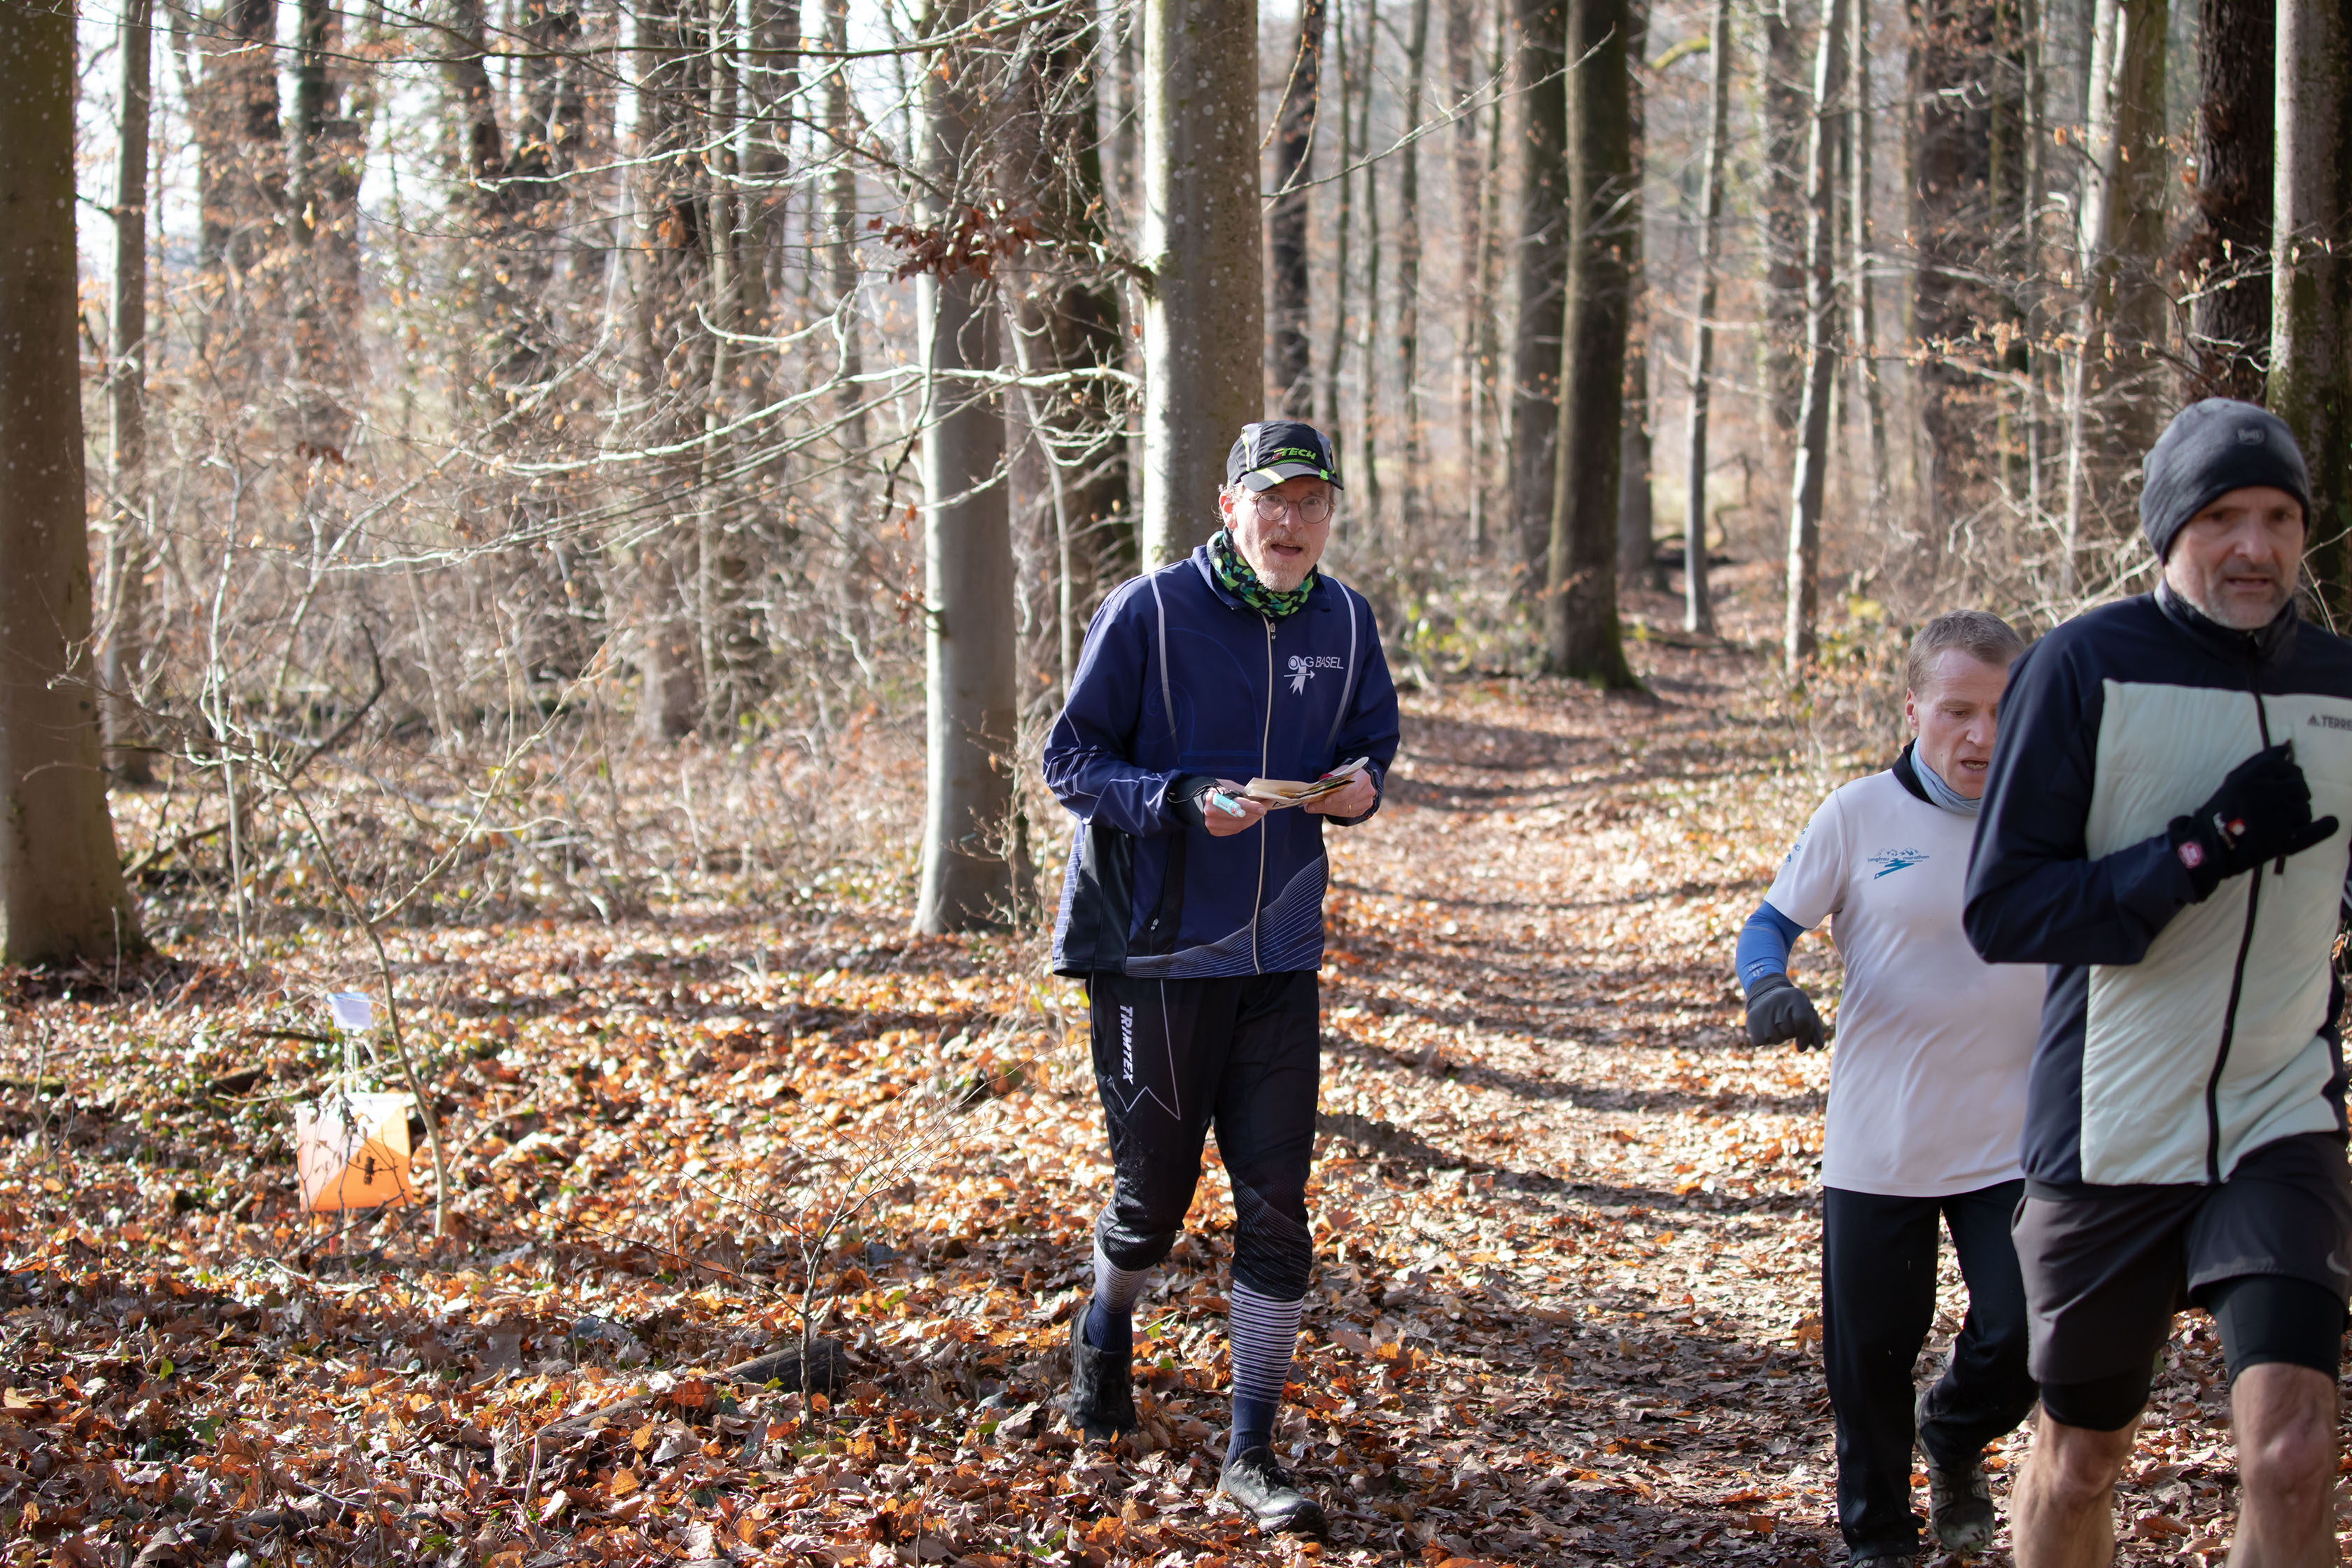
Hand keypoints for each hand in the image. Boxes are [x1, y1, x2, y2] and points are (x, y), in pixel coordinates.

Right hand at [1201, 780, 1268, 837]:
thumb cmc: (1212, 791)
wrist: (1193, 803)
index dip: (1252, 807)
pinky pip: (1234, 830)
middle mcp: (1212, 813)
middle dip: (1255, 814)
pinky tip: (1246, 819)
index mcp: (1214, 798)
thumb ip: (1240, 792)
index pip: (1237, 804)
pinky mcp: (1213, 832)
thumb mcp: (1225, 785)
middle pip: (1240, 817)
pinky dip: (1243, 824)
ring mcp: (1212, 824)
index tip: (1264, 808)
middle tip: (1264, 809)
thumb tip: (1259, 798)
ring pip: (1239, 826)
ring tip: (1257, 814)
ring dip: (1251, 820)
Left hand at [1304, 774, 1377, 818]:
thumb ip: (1328, 780)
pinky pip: (1346, 814)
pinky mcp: (1363, 810)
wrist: (1358, 780)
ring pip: (1344, 809)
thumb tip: (1312, 790)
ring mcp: (1367, 802)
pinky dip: (1333, 812)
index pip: (1351, 790)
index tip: (1325, 800)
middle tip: (1310, 807)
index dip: (1338, 796)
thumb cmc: (1346, 775)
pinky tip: (1323, 809)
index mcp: (1363, 777)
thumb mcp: (1338, 772)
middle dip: (1325, 805)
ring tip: (1312, 807)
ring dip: (1327, 809)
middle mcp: (1368, 790)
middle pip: (1346, 801)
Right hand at [1746, 973, 1824, 1048]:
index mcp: (1796, 996)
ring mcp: (1763, 1008)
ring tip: (1775, 1026)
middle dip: (1789, 1034)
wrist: (1765, 995)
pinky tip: (1765, 1028)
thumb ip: (1815, 1031)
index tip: (1802, 1046)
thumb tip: (1819, 1046)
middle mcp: (1778, 999)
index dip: (1804, 1037)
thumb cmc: (1792, 1008)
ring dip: (1777, 1037)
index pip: (1803, 1021)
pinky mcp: (1751, 1017)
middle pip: (1788, 1031)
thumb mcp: (1807, 1014)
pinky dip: (1764, 1040)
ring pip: (1774, 1038)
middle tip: (1785, 1025)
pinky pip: (1760, 1041)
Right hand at [2170, 742, 2340, 899]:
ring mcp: (2276, 817)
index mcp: (2252, 776)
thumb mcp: (2236, 779)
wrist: (2208, 846)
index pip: (2288, 767)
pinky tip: (2329, 821)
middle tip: (2277, 806)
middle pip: (2301, 787)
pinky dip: (2325, 826)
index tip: (2278, 784)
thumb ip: (2261, 760)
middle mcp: (2266, 793)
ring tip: (2278, 822)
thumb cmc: (2222, 810)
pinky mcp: (2283, 840)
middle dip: (2294, 795)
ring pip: (2305, 808)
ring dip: (2297, 814)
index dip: (2287, 775)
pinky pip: (2315, 830)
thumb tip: (2287, 746)